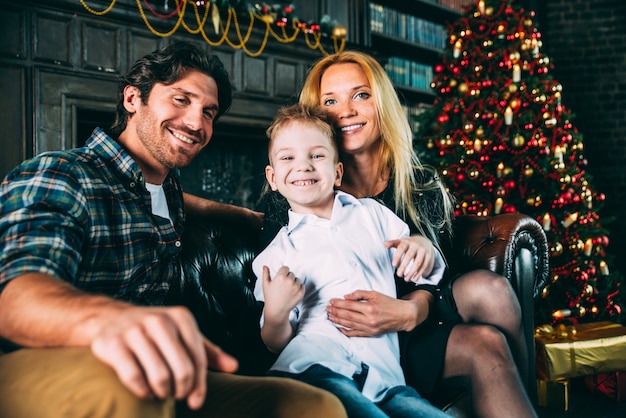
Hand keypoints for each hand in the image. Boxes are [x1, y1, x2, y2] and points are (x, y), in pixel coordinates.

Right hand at [91, 305, 237, 409]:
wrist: (110, 318)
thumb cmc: (156, 331)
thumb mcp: (184, 335)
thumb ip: (209, 351)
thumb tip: (234, 367)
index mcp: (181, 317)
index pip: (199, 358)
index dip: (200, 385)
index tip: (196, 400)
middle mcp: (159, 321)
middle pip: (182, 370)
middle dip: (182, 391)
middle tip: (177, 396)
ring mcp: (135, 331)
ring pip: (159, 376)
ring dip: (163, 393)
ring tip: (162, 394)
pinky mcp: (113, 345)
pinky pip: (134, 378)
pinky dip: (143, 392)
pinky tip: (146, 392)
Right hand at [261, 266, 304, 319]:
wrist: (277, 310)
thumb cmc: (270, 297)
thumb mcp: (265, 285)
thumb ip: (265, 274)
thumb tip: (265, 266)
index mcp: (281, 277)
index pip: (286, 268)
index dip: (283, 273)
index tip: (281, 278)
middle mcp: (289, 281)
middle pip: (291, 274)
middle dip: (288, 278)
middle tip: (283, 286)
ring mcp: (296, 287)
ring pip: (297, 279)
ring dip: (294, 283)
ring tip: (287, 290)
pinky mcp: (301, 293)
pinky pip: (302, 286)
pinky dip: (299, 288)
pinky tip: (292, 293)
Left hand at [326, 290, 419, 335]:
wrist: (404, 316)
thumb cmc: (390, 303)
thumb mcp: (376, 294)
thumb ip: (360, 294)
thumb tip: (346, 297)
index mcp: (370, 307)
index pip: (349, 305)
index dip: (339, 303)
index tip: (331, 301)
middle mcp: (369, 319)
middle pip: (347, 315)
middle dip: (335, 312)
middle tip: (327, 309)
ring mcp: (370, 328)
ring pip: (349, 325)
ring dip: (338, 321)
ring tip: (330, 317)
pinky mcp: (371, 334)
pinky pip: (355, 333)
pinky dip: (346, 331)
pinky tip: (339, 328)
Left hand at [385, 235, 434, 281]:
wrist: (424, 241)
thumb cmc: (409, 244)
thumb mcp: (400, 242)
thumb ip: (392, 243)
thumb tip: (385, 244)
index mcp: (407, 241)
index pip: (401, 248)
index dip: (397, 256)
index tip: (394, 265)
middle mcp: (416, 245)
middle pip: (409, 256)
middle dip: (404, 266)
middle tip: (398, 274)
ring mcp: (423, 251)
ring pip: (418, 262)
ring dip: (412, 272)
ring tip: (406, 279)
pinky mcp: (428, 256)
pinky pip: (424, 266)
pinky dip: (419, 273)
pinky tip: (414, 278)